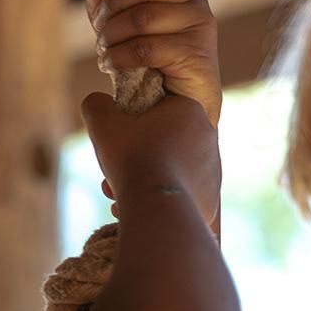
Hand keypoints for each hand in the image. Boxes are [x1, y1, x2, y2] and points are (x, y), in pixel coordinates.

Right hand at [80, 92, 221, 224]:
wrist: (158, 207)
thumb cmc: (132, 158)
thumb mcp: (103, 122)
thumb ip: (98, 104)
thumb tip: (99, 102)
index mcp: (191, 110)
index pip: (157, 110)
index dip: (132, 124)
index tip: (117, 140)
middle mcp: (208, 138)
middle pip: (162, 143)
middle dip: (135, 158)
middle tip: (113, 172)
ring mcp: (213, 171)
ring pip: (169, 171)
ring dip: (144, 180)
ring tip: (120, 195)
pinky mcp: (210, 199)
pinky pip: (178, 196)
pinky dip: (159, 201)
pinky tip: (138, 208)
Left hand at [87, 0, 222, 127]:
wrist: (176, 110)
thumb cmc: (148, 64)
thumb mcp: (120, 26)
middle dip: (112, 5)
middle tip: (98, 30)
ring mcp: (200, 24)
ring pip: (143, 16)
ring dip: (111, 36)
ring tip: (103, 52)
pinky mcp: (196, 52)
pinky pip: (146, 46)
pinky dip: (119, 57)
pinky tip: (111, 66)